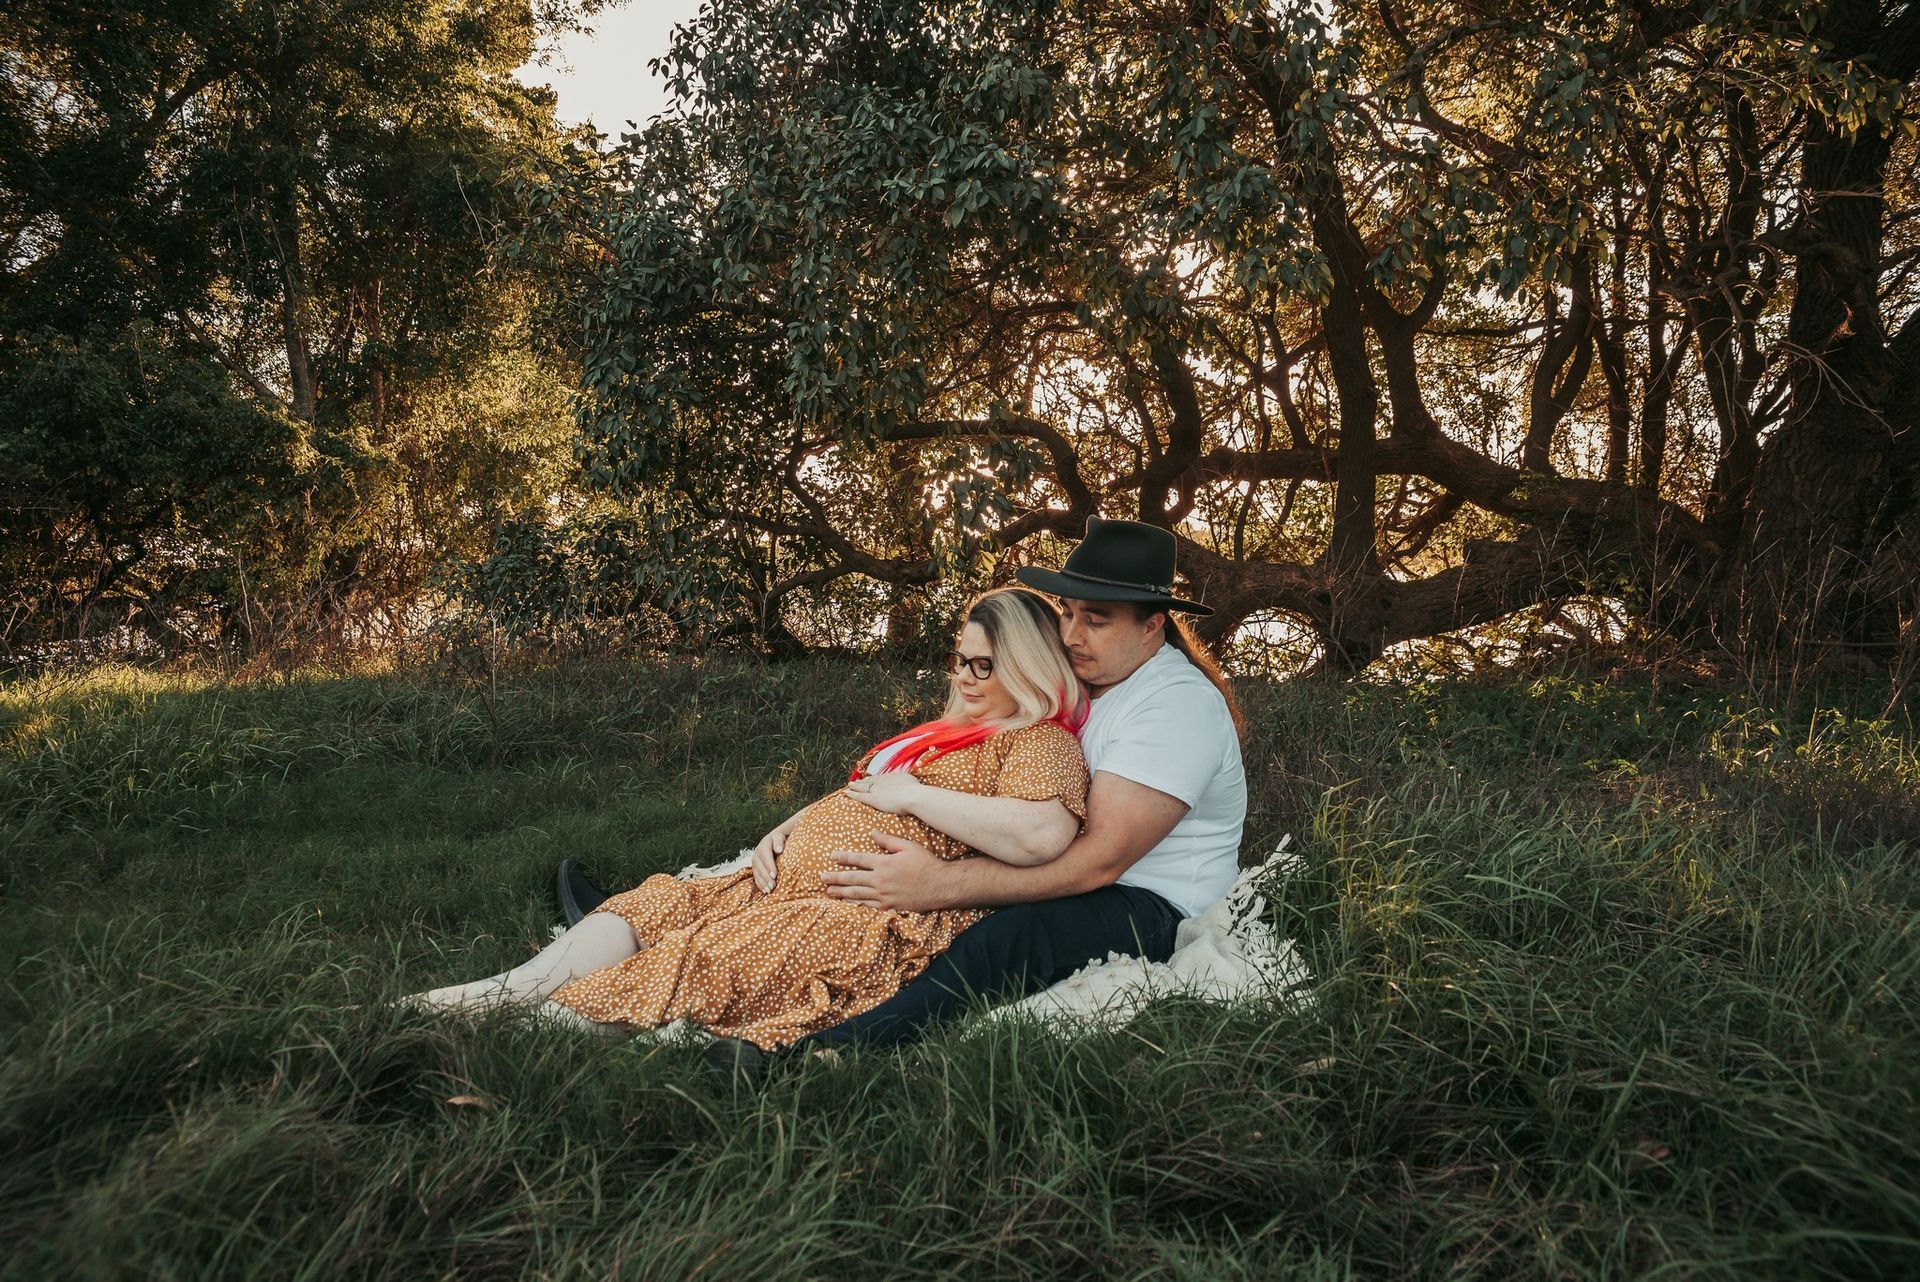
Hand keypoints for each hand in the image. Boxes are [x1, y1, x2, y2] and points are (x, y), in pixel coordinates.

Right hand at [751, 823, 786, 891]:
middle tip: (773, 886)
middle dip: (766, 877)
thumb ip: (779, 841)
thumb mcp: (780, 836)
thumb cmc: (780, 839)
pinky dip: (760, 884)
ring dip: (762, 882)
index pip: (765, 855)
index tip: (775, 875)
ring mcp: (755, 861)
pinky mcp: (755, 868)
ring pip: (757, 873)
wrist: (774, 840)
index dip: (769, 866)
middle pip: (760, 866)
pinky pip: (756, 877)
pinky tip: (765, 891)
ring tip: (769, 891)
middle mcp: (757, 853)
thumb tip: (779, 850)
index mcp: (764, 845)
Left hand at [820, 832, 950, 910]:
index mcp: (884, 863)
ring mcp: (884, 895)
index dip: (843, 857)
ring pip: (856, 894)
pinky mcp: (889, 906)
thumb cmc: (926, 863)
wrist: (940, 886)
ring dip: (841, 892)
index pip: (858, 859)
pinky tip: (847, 902)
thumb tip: (872, 833)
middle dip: (835, 877)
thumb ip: (888, 841)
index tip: (832, 856)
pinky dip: (855, 904)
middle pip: (852, 878)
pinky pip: (867, 906)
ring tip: (828, 891)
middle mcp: (880, 880)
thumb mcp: (908, 846)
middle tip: (821, 877)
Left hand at [844, 771, 923, 814]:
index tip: (869, 779)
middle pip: (869, 781)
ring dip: (855, 786)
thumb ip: (906, 781)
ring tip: (849, 786)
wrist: (913, 796)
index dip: (873, 778)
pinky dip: (852, 794)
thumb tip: (907, 781)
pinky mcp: (873, 799)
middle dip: (862, 781)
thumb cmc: (915, 790)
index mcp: (891, 777)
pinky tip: (846, 793)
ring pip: (862, 787)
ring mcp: (876, 789)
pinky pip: (859, 796)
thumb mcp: (911, 781)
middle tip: (856, 782)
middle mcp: (882, 781)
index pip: (879, 777)